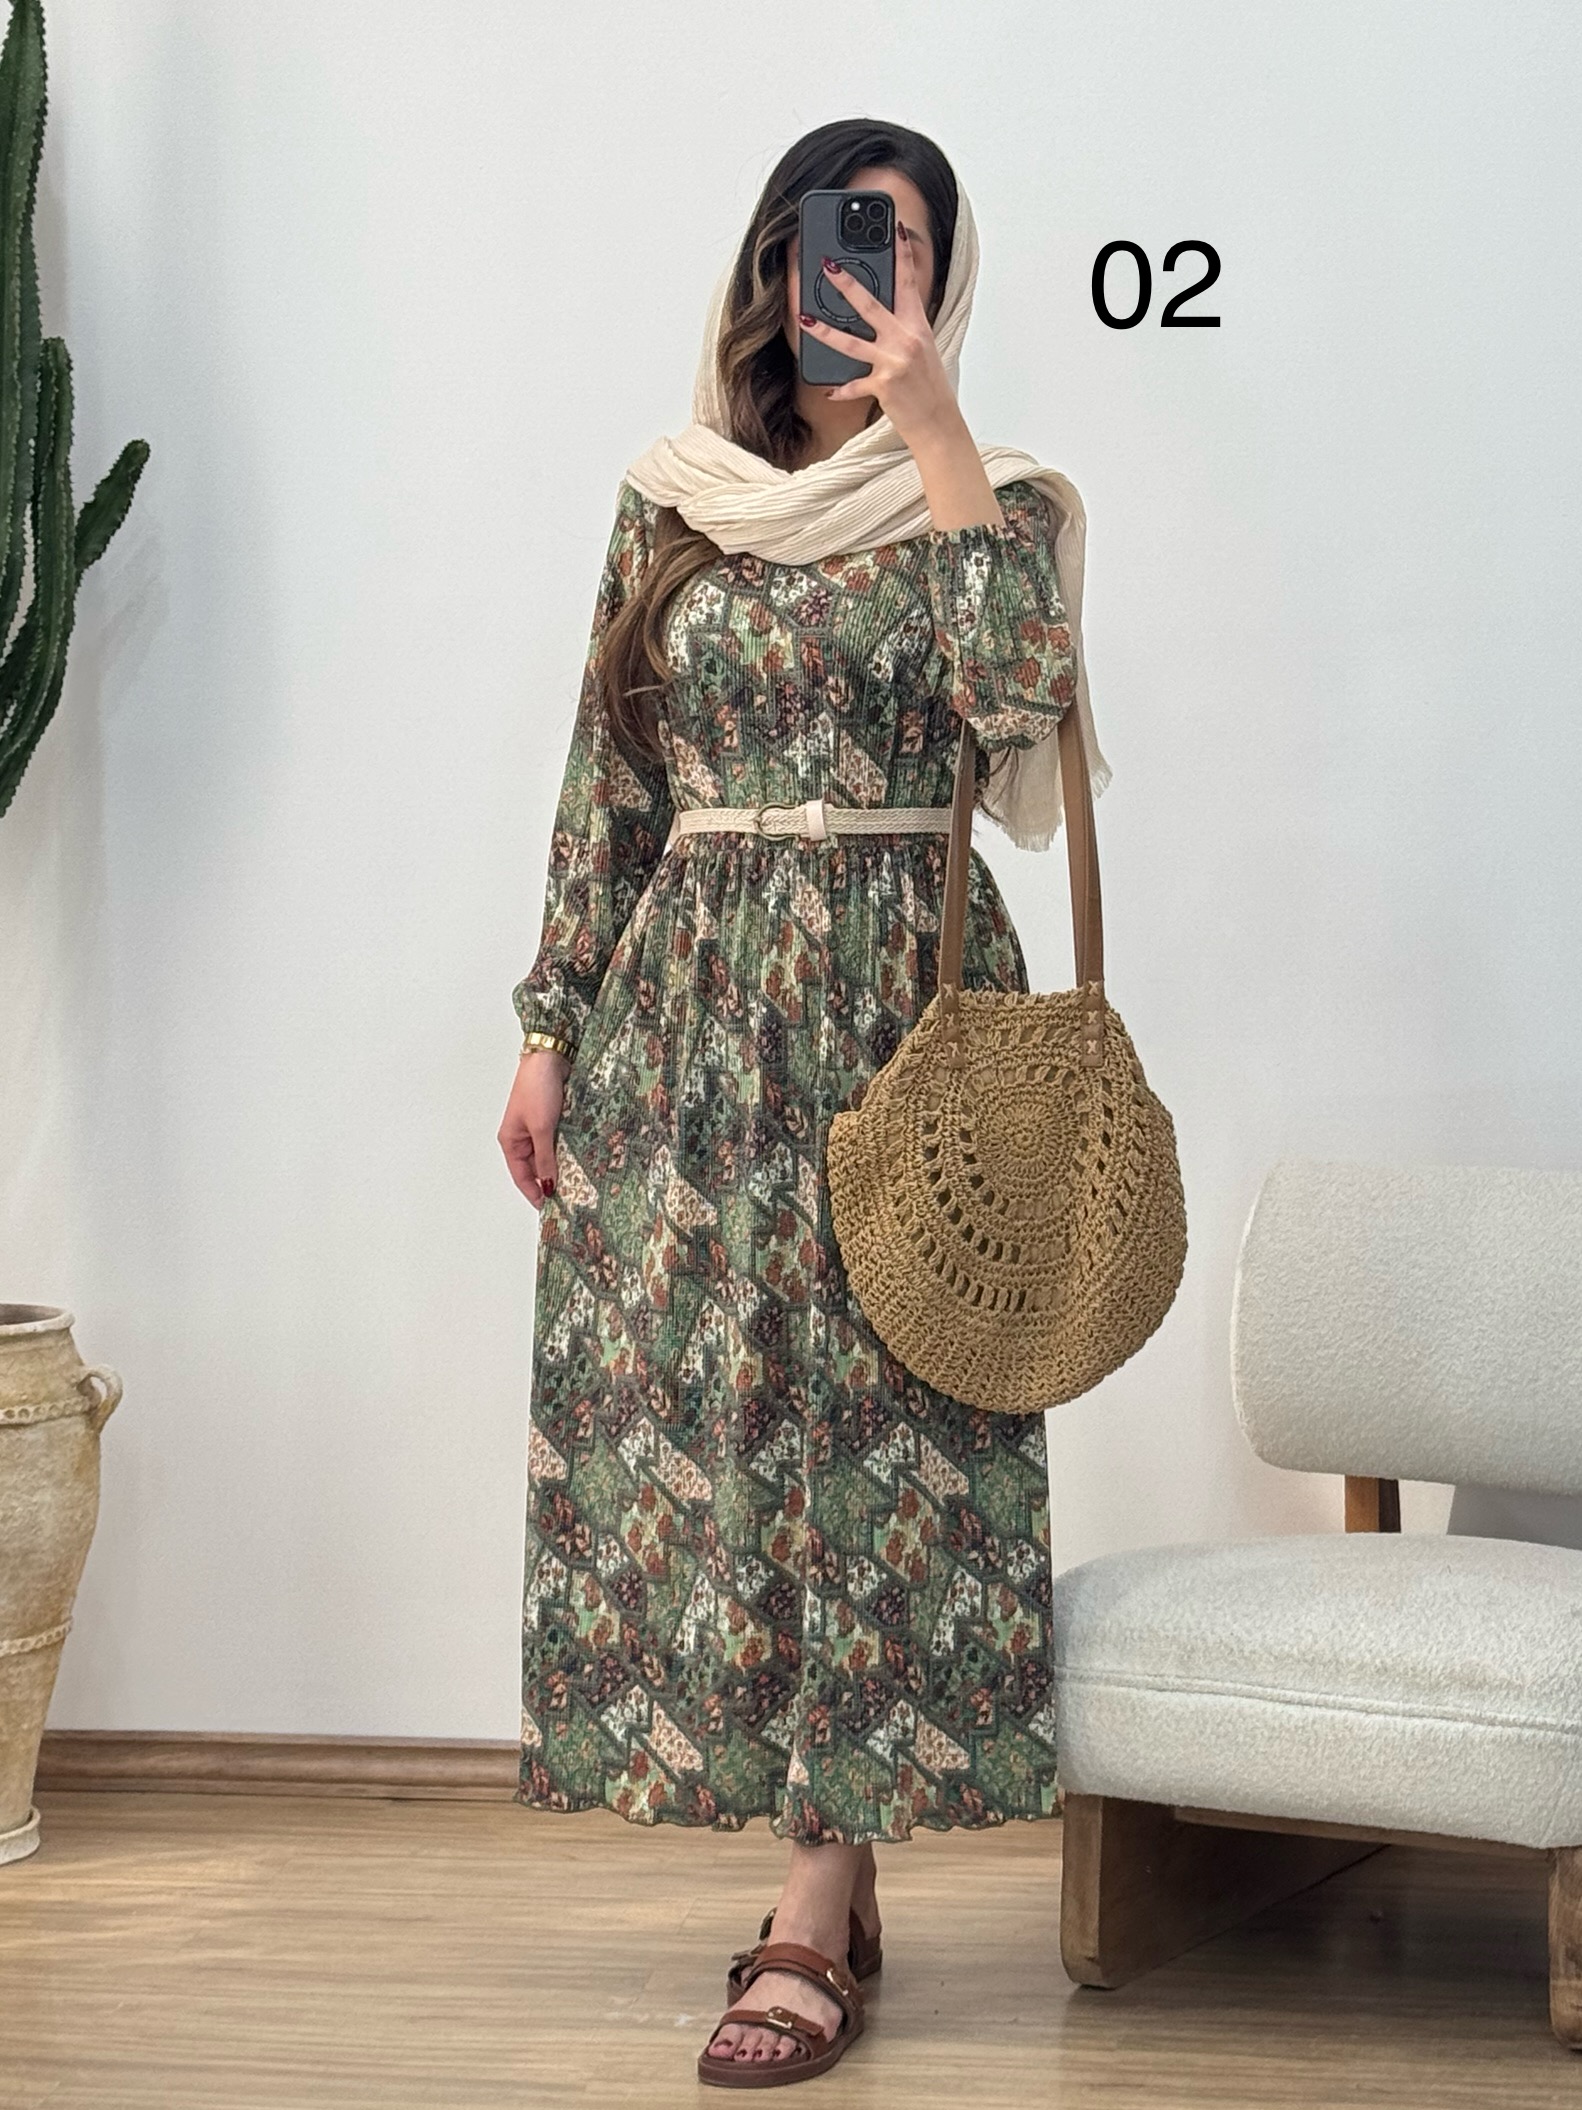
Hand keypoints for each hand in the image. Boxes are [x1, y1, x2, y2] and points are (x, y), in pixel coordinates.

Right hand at [499, 1049, 568, 1208]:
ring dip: (561, 1166)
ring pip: (549, 1156)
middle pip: (535, 1168)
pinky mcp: (551, 1119)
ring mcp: (537, 1128)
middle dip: (550, 1182)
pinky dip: (567, 1151)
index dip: (534, 1194)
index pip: (522, 1177)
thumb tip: (548, 1186)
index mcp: (511, 1141)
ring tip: (578, 1183)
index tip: (550, 1209)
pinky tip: (580, 1160)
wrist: (550, 1057)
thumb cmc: (538, 1089)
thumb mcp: (542, 1128)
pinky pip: (558, 1142)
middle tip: (570, 1198)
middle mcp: (522, 1137)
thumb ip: (546, 1158)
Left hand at [798, 224, 959, 449]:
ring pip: (850, 342)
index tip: (895, 229)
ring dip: (824, 330)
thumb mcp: (923, 350)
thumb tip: (882, 313)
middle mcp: (905, 340)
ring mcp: (892, 362)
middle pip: (870, 305)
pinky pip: (854, 386)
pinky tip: (829, 390)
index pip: (909, 283)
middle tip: (827, 265)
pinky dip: (841, 389)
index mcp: (918, 326)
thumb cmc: (930, 386)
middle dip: (846, 283)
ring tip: (805, 318)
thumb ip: (904, 328)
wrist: (939, 423)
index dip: (903, 254)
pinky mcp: (882, 386)